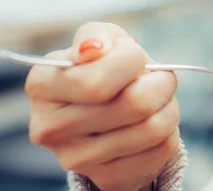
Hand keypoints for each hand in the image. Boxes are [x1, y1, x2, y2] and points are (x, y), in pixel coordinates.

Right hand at [25, 22, 180, 190]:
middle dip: (162, 82)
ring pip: (153, 128)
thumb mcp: (101, 41)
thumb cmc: (105, 68)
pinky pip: (162, 149)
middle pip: (134, 104)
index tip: (136, 56)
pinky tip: (154, 122)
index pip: (98, 81)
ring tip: (159, 99)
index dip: (133, 62)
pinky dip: (169, 130)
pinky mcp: (107, 177)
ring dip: (169, 106)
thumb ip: (97, 35)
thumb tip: (93, 49)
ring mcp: (77, 159)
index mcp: (42, 85)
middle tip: (162, 77)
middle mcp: (50, 127)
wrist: (109, 111)